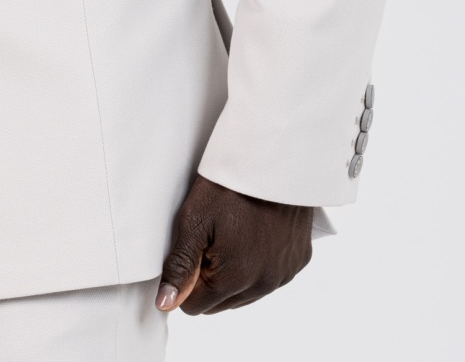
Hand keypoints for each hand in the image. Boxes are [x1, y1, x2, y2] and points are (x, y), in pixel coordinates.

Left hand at [156, 174, 312, 314]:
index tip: (192, 249)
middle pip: (221, 302)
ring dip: (234, 273)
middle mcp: (263, 285)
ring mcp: (284, 274)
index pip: (196, 306)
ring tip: (233, 232)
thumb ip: (180, 266)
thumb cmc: (230, 185)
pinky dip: (259, 263)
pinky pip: (270, 276)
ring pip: (245, 293)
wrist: (273, 158)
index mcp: (234, 279)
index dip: (187, 279)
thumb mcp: (194, 220)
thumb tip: (166, 303)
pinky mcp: (298, 261)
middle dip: (210, 277)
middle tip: (211, 237)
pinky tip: (254, 233)